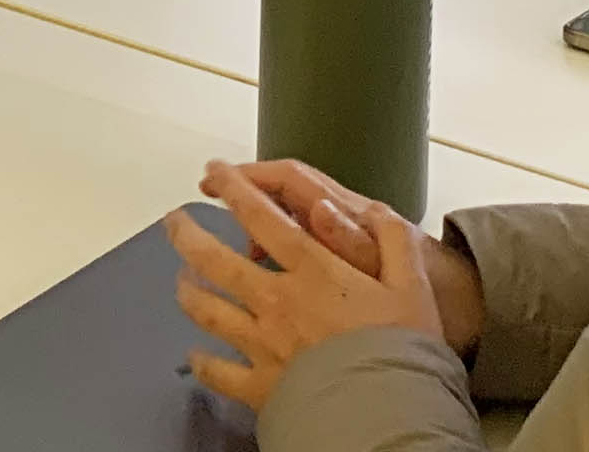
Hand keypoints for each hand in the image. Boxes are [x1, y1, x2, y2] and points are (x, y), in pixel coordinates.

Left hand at [166, 159, 452, 411]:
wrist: (388, 416)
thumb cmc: (402, 351)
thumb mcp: (412, 286)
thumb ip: (393, 241)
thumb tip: (376, 211)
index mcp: (313, 271)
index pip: (262, 216)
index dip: (235, 188)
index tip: (216, 171)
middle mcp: (278, 301)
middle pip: (216, 260)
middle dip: (189, 234)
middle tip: (175, 221)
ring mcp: (263, 344)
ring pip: (207, 310)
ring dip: (188, 291)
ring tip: (181, 279)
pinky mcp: (260, 386)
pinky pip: (218, 371)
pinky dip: (202, 361)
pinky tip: (195, 354)